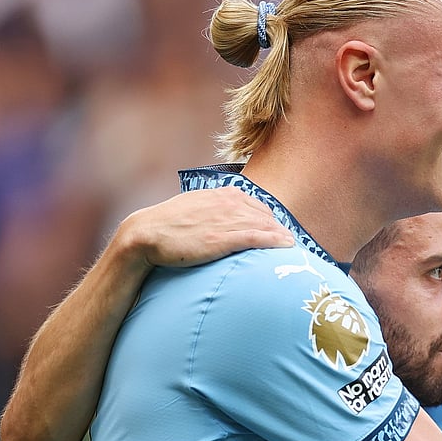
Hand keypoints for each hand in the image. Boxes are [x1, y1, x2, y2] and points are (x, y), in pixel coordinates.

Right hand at [118, 187, 294, 267]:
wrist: (147, 234)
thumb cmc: (169, 224)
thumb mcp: (194, 207)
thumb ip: (213, 209)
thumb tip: (224, 218)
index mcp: (223, 193)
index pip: (257, 205)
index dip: (270, 219)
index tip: (278, 230)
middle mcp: (229, 203)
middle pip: (266, 216)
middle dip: (279, 228)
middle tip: (291, 242)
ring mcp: (227, 220)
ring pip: (265, 226)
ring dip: (282, 236)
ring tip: (295, 247)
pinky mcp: (223, 238)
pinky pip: (257, 238)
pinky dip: (276, 241)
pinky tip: (288, 246)